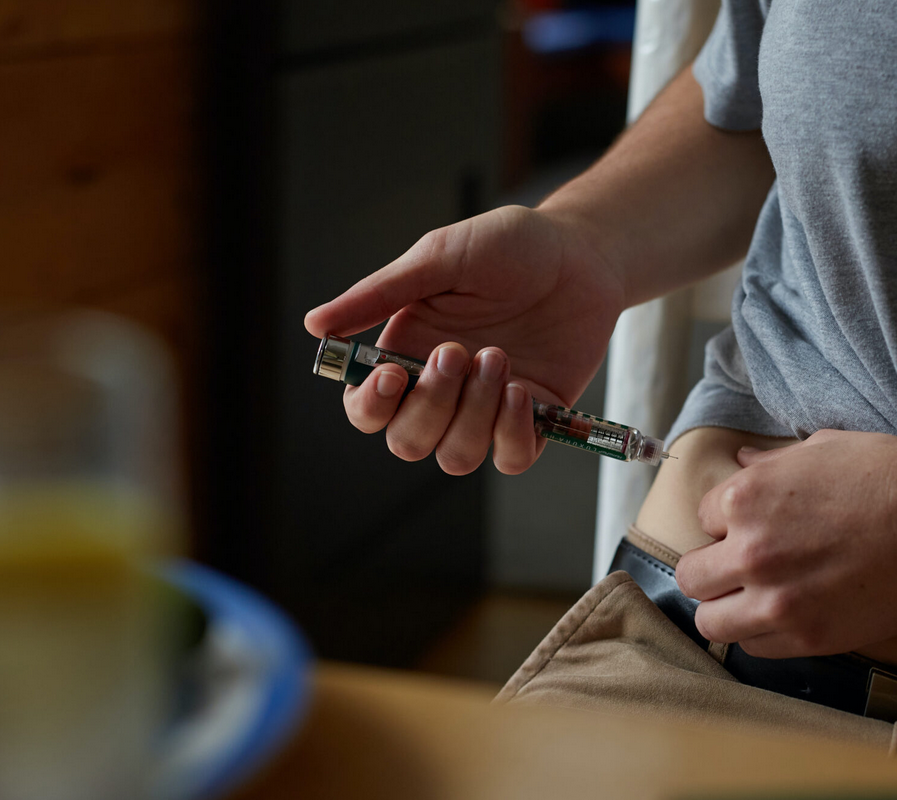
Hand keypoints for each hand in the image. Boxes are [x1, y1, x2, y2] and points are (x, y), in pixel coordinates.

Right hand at [304, 205, 623, 474]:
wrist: (582, 253)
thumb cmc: (510, 246)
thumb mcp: (441, 257)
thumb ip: (379, 294)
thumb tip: (315, 324)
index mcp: (408, 352)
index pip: (368, 409)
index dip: (371, 406)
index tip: (393, 375)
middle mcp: (443, 389)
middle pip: (408, 441)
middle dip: (431, 406)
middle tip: (460, 352)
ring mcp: (488, 407)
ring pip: (455, 456)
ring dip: (473, 415)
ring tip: (499, 357)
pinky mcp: (535, 417)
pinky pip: (510, 458)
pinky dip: (511, 433)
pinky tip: (521, 390)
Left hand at [676, 430, 896, 657]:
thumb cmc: (889, 477)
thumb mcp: (822, 449)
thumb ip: (770, 462)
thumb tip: (738, 461)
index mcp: (746, 498)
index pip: (701, 517)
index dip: (726, 522)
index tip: (751, 526)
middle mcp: (750, 552)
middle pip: (692, 576)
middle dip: (712, 568)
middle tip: (742, 567)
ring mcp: (776, 600)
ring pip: (711, 621)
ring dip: (726, 609)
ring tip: (753, 599)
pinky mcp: (806, 637)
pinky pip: (753, 647)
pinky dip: (760, 634)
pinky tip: (783, 616)